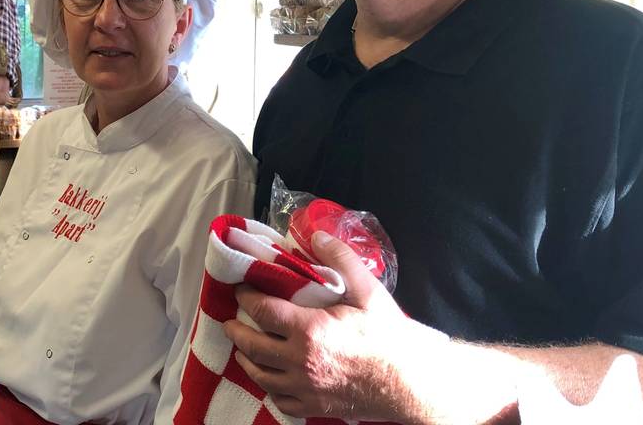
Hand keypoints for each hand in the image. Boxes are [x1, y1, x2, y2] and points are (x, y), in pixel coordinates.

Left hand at [225, 231, 443, 421]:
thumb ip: (341, 259)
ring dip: (247, 359)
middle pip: (252, 345)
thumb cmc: (391, 337)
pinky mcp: (315, 406)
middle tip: (230, 320)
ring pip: (261, 376)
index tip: (241, 289)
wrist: (412, 382)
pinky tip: (270, 377)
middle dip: (236, 330)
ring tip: (243, 348)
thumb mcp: (369, 292)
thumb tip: (317, 236)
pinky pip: (280, 400)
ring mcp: (306, 388)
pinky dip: (269, 387)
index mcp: (310, 330)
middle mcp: (300, 362)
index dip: (246, 297)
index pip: (262, 310)